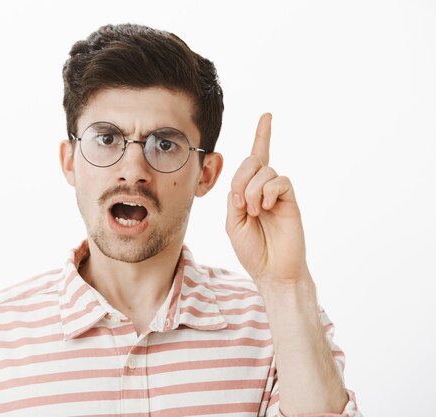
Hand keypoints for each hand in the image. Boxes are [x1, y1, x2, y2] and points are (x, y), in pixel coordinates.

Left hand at [226, 113, 309, 285]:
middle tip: (241, 204)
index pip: (255, 158)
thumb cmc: (252, 249)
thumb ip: (235, 198)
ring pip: (264, 171)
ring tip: (255, 212)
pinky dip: (267, 192)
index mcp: (248, 191)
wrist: (272, 270)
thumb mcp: (233, 222)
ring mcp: (278, 193)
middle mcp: (264, 188)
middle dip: (241, 179)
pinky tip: (266, 208)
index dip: (262, 136)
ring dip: (252, 191)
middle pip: (252, 161)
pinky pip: (279, 181)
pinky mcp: (290, 199)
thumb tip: (244, 182)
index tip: (268, 115)